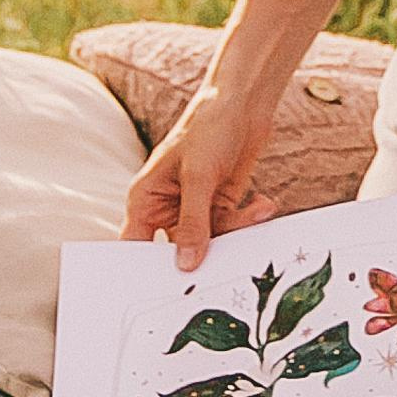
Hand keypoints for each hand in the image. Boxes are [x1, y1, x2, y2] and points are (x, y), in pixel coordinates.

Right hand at [122, 79, 278, 269]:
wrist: (243, 105)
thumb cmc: (208, 129)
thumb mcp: (198, 177)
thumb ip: (192, 223)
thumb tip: (186, 264)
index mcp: (145, 200)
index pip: (134, 246)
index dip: (144, 272)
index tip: (165, 291)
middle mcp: (166, 209)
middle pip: (179, 251)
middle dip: (206, 254)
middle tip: (225, 263)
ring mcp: (194, 210)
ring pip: (211, 243)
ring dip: (237, 229)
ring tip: (257, 209)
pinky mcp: (219, 207)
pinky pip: (231, 229)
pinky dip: (248, 220)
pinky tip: (262, 204)